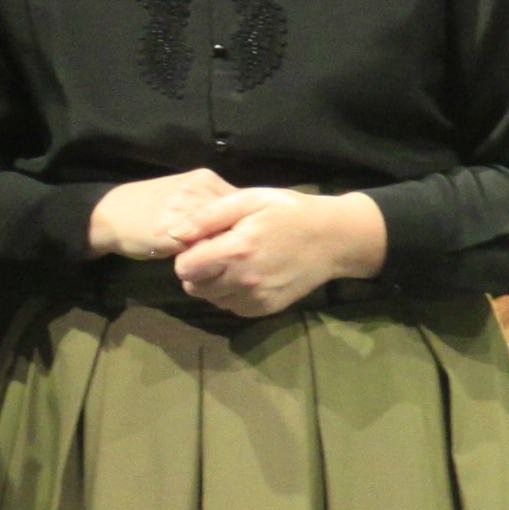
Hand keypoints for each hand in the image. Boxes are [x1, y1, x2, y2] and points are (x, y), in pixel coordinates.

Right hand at [86, 167, 250, 262]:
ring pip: (222, 234)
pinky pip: (202, 248)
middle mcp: (198, 189)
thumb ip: (212, 204)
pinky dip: (208, 259)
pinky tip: (205, 265)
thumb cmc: (149, 209)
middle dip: (237, 238)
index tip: (245, 240)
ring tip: (222, 263)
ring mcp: (185, 209)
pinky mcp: (172, 232)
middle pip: (236, 219)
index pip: (242, 203)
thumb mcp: (184, 197)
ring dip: (224, 250)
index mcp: (204, 179)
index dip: (245, 225)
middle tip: (237, 256)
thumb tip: (245, 223)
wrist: (109, 216)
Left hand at [171, 189, 388, 315]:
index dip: (188, 255)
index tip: (204, 243)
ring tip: (235, 262)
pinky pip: (232, 307)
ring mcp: (256, 299)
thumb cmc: (289, 212)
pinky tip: (247, 274)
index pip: (184, 269)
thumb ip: (207, 218)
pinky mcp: (266, 309)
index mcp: (235, 252)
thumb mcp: (248, 200)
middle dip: (198, 270)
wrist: (335, 238)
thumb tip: (173, 234)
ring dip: (214, 283)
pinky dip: (232, 293)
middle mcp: (243, 281)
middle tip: (219, 251)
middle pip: (193, 287)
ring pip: (211, 299)